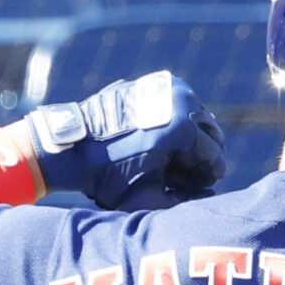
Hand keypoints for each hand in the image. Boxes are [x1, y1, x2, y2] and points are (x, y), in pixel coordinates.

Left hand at [26, 72, 227, 210]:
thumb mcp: (144, 199)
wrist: (72, 147)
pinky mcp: (156, 82)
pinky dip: (176, 123)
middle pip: (210, 132)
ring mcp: (168, 86)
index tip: (200, 188)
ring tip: (173, 162)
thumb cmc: (106, 176)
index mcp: (182, 126)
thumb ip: (183, 203)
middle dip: (202, 156)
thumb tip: (209, 196)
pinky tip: (163, 143)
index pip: (212, 155)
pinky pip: (178, 105)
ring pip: (197, 116)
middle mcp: (180, 98)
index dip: (208, 176)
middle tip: (188, 176)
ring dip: (192, 139)